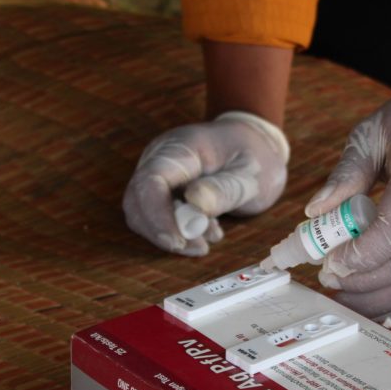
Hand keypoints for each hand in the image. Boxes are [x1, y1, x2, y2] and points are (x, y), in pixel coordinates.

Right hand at [123, 111, 289, 255]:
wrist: (252, 141)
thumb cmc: (252, 154)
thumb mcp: (250, 173)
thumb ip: (225, 188)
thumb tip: (195, 202)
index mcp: (182, 148)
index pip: (151, 181)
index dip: (157, 215)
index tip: (178, 240)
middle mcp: (160, 158)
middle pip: (138, 201)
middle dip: (162, 232)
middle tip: (199, 247)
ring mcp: (159, 174)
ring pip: (143, 213)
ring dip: (170, 235)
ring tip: (208, 239)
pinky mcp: (162, 189)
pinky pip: (156, 216)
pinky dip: (177, 231)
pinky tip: (207, 231)